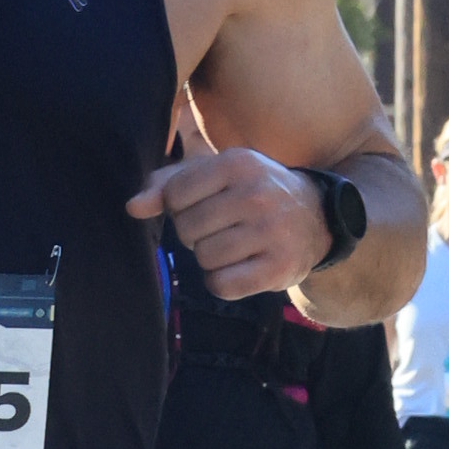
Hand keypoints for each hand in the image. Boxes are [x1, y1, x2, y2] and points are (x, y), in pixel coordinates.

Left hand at [125, 150, 327, 301]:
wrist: (316, 217)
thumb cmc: (252, 192)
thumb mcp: (217, 176)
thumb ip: (169, 185)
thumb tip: (132, 206)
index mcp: (237, 162)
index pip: (174, 196)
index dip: (179, 208)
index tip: (204, 206)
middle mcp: (257, 193)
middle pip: (186, 229)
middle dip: (195, 235)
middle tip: (223, 229)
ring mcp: (271, 231)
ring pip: (204, 258)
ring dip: (210, 260)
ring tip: (235, 246)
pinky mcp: (279, 267)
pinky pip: (222, 285)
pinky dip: (223, 283)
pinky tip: (241, 268)